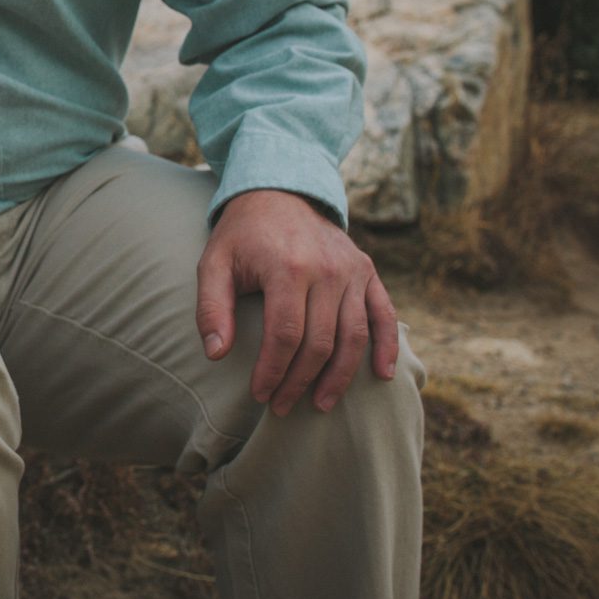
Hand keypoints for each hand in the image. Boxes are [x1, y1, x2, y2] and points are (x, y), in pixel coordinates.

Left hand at [195, 189, 398, 415]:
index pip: (286, 336)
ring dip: (340, 376)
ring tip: (322, 404)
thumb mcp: (213, 264)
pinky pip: (384, 314)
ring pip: (354, 335)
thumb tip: (216, 354)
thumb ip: (211, 308)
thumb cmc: (241, 235)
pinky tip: (382, 375)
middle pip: (320, 342)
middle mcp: (327, 270)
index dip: (273, 371)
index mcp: (287, 268)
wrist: (279, 191)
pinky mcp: (367, 270)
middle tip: (282, 406)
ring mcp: (352, 270)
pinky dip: (387, 346)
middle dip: (300, 381)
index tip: (260, 395)